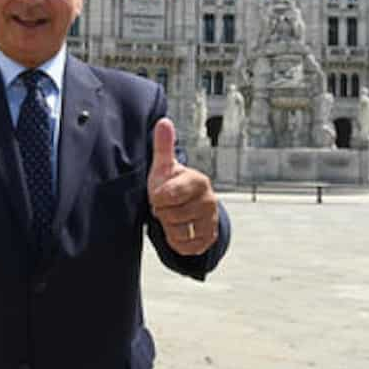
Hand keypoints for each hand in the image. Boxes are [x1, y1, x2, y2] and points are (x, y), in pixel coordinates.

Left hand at [147, 118, 218, 255]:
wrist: (188, 205)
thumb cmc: (173, 183)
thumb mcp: (165, 166)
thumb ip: (163, 146)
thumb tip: (163, 121)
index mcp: (199, 181)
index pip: (168, 195)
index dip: (157, 197)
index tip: (159, 193)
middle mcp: (210, 201)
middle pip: (171, 216)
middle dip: (162, 212)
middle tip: (166, 205)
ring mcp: (211, 221)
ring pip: (178, 232)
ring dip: (168, 227)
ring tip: (172, 216)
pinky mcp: (209, 239)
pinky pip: (185, 247)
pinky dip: (176, 242)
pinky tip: (178, 229)